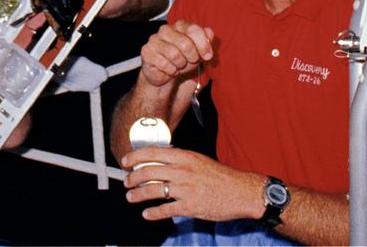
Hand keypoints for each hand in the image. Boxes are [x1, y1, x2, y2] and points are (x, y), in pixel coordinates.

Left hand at [121, 147, 264, 221]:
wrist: (241, 191)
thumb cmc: (221, 176)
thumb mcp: (199, 160)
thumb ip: (180, 159)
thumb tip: (162, 157)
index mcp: (184, 156)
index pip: (152, 153)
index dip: (135, 156)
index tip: (125, 161)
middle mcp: (182, 171)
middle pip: (148, 171)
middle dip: (133, 178)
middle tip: (127, 182)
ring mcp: (185, 189)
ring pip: (153, 190)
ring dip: (138, 195)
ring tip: (131, 197)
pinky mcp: (190, 206)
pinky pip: (166, 210)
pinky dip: (153, 213)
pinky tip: (147, 214)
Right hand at [139, 20, 214, 87]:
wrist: (165, 75)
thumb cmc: (183, 60)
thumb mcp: (199, 52)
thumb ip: (206, 41)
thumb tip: (210, 32)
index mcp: (179, 26)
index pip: (193, 29)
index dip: (204, 45)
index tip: (208, 56)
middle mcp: (165, 30)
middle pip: (185, 43)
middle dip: (192, 57)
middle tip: (191, 62)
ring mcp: (154, 40)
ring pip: (174, 54)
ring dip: (180, 65)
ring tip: (179, 65)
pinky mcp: (146, 52)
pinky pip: (164, 64)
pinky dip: (171, 71)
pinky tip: (170, 70)